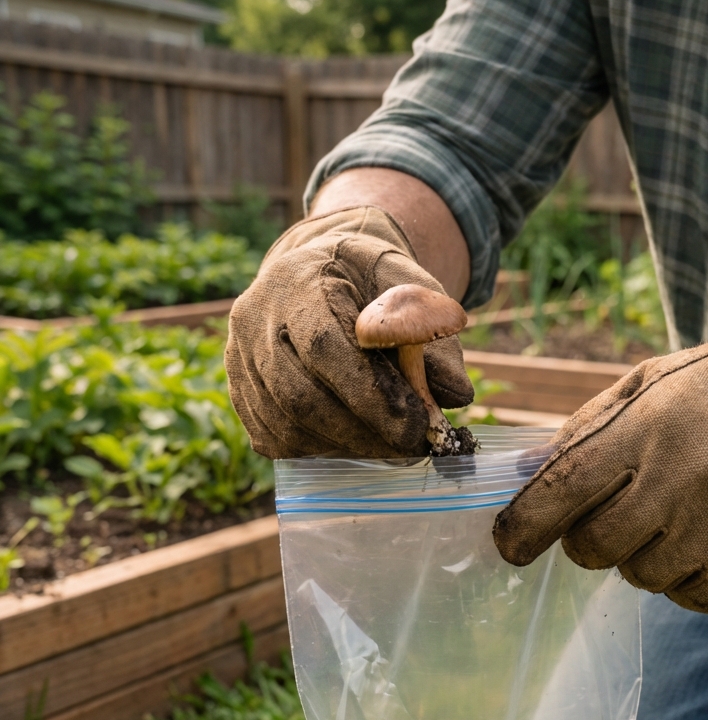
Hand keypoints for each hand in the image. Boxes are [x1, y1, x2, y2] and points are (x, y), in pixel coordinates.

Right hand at [226, 206, 473, 458]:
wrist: (324, 269)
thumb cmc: (375, 281)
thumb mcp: (412, 285)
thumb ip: (433, 332)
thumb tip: (456, 394)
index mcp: (297, 279)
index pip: (325, 347)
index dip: (371, 395)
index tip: (417, 424)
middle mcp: (254, 317)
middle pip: (299, 395)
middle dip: (361, 431)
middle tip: (409, 447)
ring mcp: (239, 355)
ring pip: (284, 423)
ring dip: (343, 446)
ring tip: (388, 447)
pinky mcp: (240, 388)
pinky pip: (272, 435)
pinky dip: (318, 450)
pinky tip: (354, 443)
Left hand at [493, 290, 707, 614]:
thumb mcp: (651, 383)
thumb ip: (586, 430)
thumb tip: (526, 476)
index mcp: (645, 428)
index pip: (560, 492)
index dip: (523, 528)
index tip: (510, 546)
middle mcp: (681, 480)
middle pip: (594, 549)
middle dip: (592, 540)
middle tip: (621, 514)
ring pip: (643, 579)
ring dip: (646, 556)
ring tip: (681, 516)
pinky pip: (695, 600)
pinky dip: (691, 581)